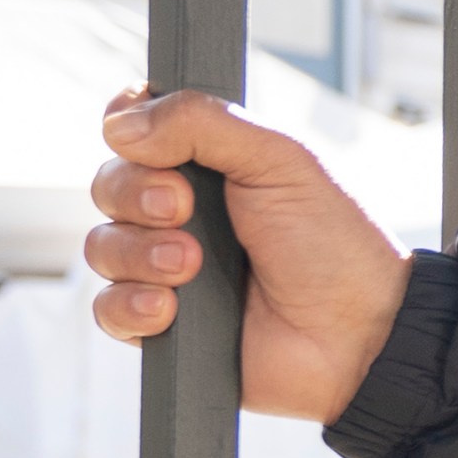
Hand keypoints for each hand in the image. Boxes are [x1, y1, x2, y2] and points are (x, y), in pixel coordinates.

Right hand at [87, 88, 415, 421]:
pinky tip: (170, 310)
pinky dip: (130, 306)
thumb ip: (205, 123)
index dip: (127, 127)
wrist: (356, 334)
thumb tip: (123, 122)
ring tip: (190, 266)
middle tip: (183, 209)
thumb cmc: (333, 245)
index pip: (137, 128)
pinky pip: (107, 309)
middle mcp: (185, 212)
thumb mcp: (280, 161)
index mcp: (214, 164)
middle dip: (136, 193)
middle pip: (110, 184)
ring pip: (102, 246)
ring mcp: (169, 268)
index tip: (146, 140)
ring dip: (138, 253)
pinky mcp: (162, 324)